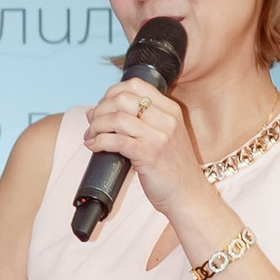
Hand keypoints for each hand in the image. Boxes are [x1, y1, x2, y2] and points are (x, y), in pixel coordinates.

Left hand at [79, 76, 208, 238]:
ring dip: (96, 126)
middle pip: (122, 99)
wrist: (188, 194)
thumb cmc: (172, 167)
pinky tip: (94, 147)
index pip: (136, 84)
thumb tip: (102, 110)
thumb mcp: (165, 135)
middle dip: (100, 109)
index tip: (102, 106)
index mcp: (171, 110)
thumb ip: (145, 120)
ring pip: (116, 118)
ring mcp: (159, 137)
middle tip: (92, 122)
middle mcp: (167, 119)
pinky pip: (116, 140)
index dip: (112, 92)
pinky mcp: (149, 155)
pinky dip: (99, 142)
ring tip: (90, 136)